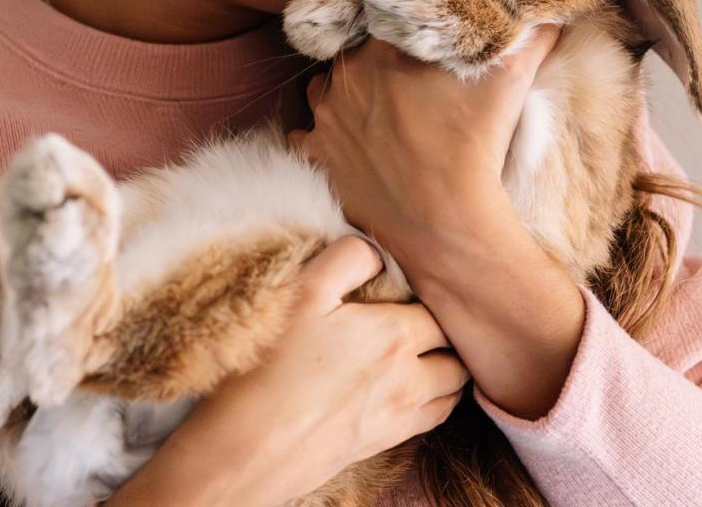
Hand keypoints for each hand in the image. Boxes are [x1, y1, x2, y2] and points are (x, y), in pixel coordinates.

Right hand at [106, 235, 468, 506]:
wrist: (245, 452)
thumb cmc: (269, 369)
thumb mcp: (303, 293)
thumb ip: (348, 260)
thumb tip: (376, 250)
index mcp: (396, 336)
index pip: (442, 313)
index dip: (432, 299)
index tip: (414, 294)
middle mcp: (410, 380)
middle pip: (456, 356)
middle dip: (448, 339)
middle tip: (425, 323)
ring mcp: (398, 418)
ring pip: (451, 393)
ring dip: (446, 373)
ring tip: (423, 356)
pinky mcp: (380, 446)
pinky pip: (429, 422)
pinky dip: (431, 404)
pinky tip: (405, 391)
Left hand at [286, 23, 560, 261]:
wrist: (443, 221)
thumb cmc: (477, 146)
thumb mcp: (511, 78)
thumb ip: (531, 33)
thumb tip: (550, 7)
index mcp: (383, 46)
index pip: (386, 16)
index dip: (404, 25)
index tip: (421, 41)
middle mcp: (345, 75)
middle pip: (357, 52)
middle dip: (379, 61)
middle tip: (409, 78)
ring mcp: (326, 117)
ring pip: (329, 87)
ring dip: (349, 93)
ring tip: (381, 107)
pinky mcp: (318, 155)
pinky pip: (309, 134)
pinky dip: (326, 135)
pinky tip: (354, 140)